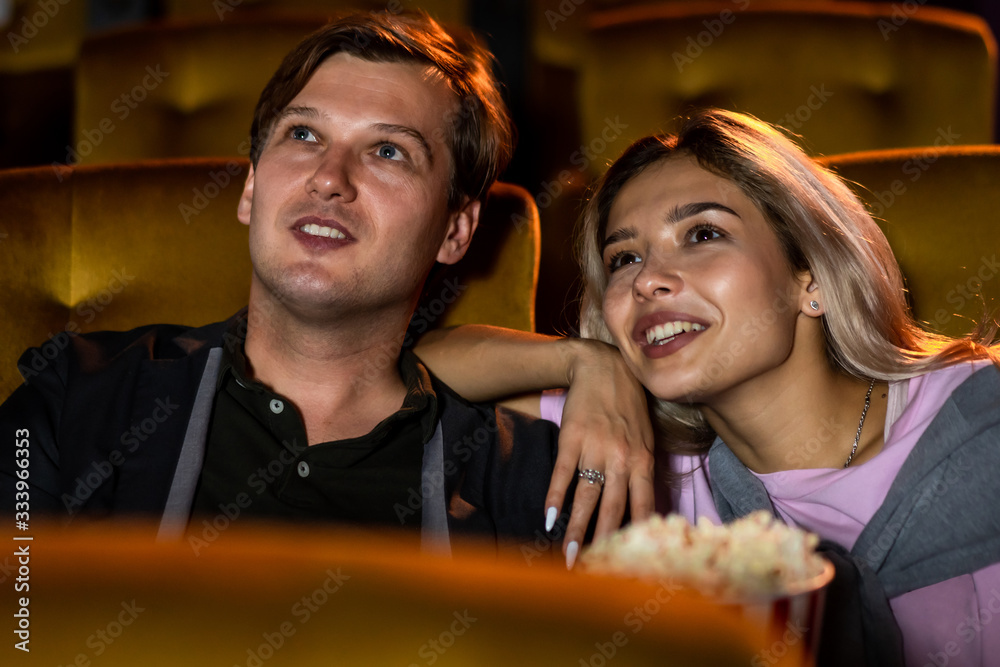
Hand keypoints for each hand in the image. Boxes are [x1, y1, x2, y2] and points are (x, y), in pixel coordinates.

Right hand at [543, 339, 654, 568]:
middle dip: (603, 543)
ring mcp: (596, 448)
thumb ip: (644, 470)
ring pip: (587, 497)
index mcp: (644, 461)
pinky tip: (548, 519)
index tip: (630, 563)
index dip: (636, 536)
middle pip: (614, 509)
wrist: (603, 367)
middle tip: (594, 571)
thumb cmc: (628, 405)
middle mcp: (623, 458)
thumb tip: (643, 508)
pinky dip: (555, 497)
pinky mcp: (572, 438)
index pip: (643, 507)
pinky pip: (563, 473)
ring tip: (567, 556)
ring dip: (576, 529)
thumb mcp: (646, 437)